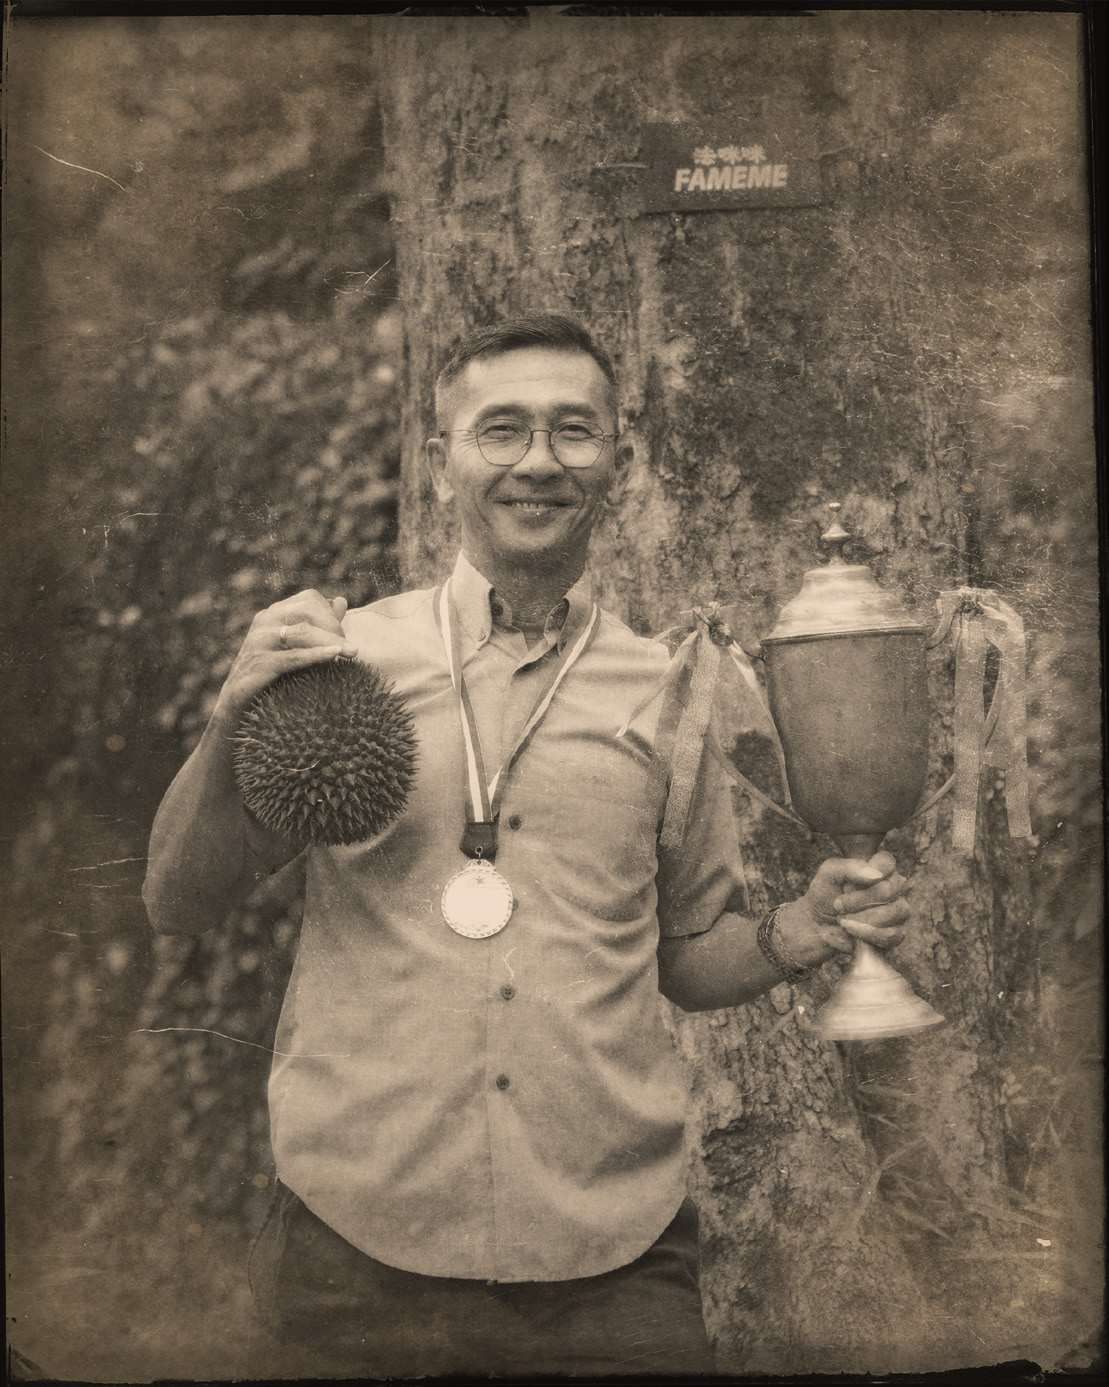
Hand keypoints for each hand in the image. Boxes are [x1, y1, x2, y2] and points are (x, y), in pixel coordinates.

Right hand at [213, 590, 355, 721]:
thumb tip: (342, 601)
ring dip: (331, 640)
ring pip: (302, 632)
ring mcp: (258, 642)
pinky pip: (292, 656)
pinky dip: (315, 655)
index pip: (310, 599)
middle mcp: (264, 622)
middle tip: (351, 650)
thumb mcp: (296, 648)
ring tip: (353, 652)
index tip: (344, 638)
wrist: (236, 709)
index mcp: (273, 614)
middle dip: (334, 628)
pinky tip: (334, 656)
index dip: (331, 615)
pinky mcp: (258, 665)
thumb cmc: (272, 677)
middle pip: (308, 612)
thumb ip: (320, 625)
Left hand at [774, 851, 910, 968]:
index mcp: (879, 868)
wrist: (817, 926)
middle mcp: (894, 888)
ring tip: (842, 919)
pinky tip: (848, 932)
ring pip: (892, 914)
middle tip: (838, 904)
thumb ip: (850, 868)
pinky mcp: (896, 934)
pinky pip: (890, 935)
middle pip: (888, 890)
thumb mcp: (829, 874)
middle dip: (857, 900)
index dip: (866, 874)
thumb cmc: (825, 894)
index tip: (846, 885)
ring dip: (860, 918)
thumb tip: (876, 875)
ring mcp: (899, 911)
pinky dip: (864, 934)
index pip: (887, 862)